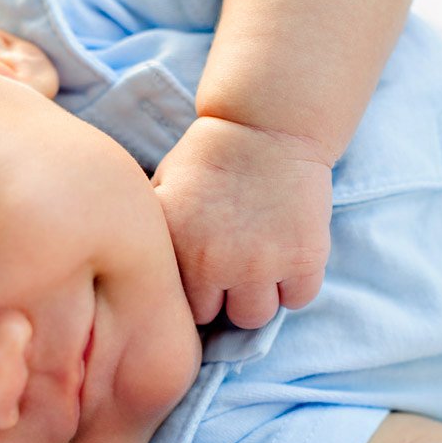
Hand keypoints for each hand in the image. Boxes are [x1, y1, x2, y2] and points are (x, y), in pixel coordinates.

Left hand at [151, 116, 332, 328]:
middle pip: (220, 318)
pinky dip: (295, 284)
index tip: (201, 274)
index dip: (193, 292)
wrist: (266, 124)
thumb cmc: (209, 158)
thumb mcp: (161, 190)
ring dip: (259, 296)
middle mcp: (217, 264)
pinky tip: (286, 255)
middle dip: (224, 298)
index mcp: (178, 251)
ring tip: (259, 264)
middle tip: (232, 267)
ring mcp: (263, 264)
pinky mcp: (303, 258)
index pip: (181, 307)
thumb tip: (138, 274)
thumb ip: (153, 237)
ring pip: (257, 316)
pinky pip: (298, 298)